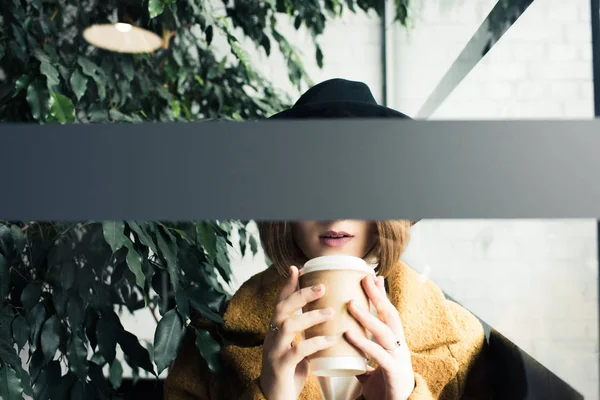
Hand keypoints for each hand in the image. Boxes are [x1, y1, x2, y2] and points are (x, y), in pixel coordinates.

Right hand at [259, 266, 337, 399]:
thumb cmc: (289, 373)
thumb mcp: (296, 349)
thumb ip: (304, 335)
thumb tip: (326, 317)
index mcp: (275, 331)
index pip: (280, 303)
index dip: (287, 285)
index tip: (296, 268)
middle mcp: (271, 337)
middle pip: (282, 309)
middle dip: (300, 295)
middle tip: (322, 287)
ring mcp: (274, 351)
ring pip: (288, 326)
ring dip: (310, 316)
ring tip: (331, 312)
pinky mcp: (281, 366)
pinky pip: (298, 351)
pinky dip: (315, 342)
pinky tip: (331, 339)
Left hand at [345, 275, 414, 399]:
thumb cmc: (387, 386)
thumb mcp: (373, 366)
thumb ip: (362, 354)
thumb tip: (344, 344)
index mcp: (395, 342)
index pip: (388, 313)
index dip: (381, 295)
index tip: (372, 276)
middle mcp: (399, 346)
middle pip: (390, 315)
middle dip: (378, 296)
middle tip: (364, 279)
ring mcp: (399, 358)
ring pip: (384, 332)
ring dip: (367, 316)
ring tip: (351, 303)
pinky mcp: (394, 372)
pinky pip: (378, 355)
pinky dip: (363, 343)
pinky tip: (349, 333)